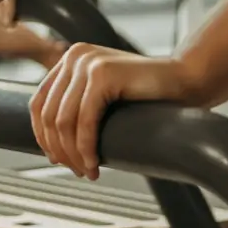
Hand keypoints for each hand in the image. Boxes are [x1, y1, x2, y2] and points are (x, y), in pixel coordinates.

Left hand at [30, 44, 190, 178]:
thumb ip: (81, 106)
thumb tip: (52, 145)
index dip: (43, 136)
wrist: (188, 81)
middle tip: (77, 170)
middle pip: (49, 113)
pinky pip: (84, 121)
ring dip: (73, 154)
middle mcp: (75, 56)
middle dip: (59, 149)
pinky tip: (95, 164)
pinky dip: (86, 148)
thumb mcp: (106, 97)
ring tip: (88, 171)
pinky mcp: (103, 74)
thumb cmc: (151, 96)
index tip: (57, 159)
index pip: (40, 103)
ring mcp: (87, 62)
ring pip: (64, 120)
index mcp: (71, 59)